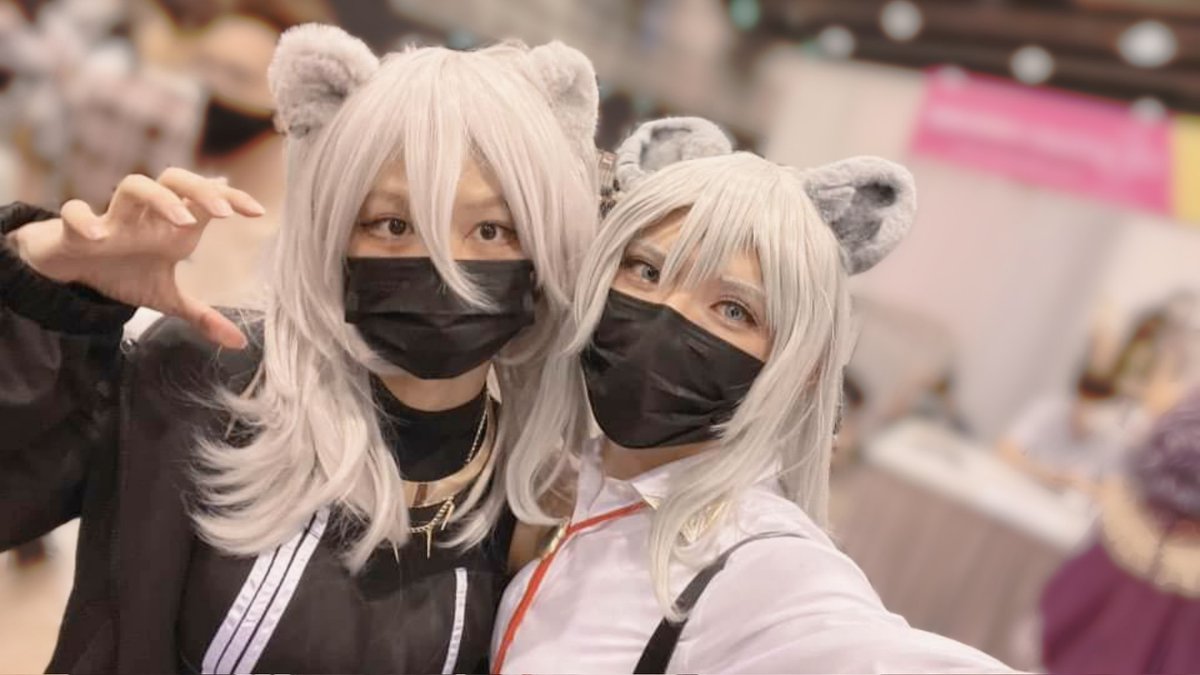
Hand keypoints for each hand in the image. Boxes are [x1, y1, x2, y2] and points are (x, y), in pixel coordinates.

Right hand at [10, 168, 263, 348]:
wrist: (71, 270)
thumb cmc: (123, 273)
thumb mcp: (166, 298)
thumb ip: (202, 316)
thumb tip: (238, 341)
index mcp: (171, 226)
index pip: (206, 197)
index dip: (232, 197)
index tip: (258, 213)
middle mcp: (147, 216)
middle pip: (175, 178)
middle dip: (201, 190)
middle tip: (224, 214)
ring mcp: (113, 219)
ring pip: (133, 185)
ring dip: (159, 198)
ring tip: (182, 221)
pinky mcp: (75, 231)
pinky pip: (72, 212)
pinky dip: (83, 219)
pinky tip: (99, 237)